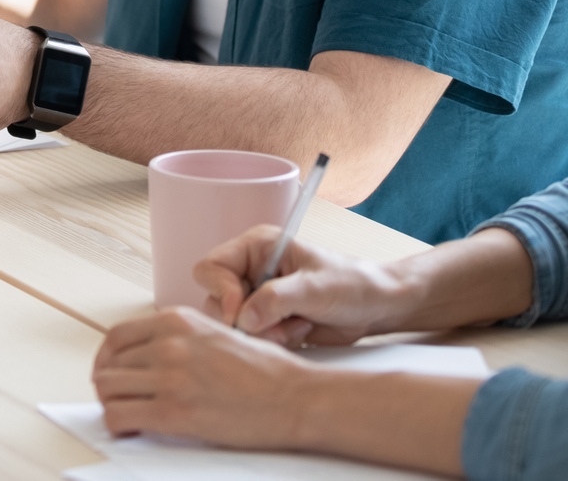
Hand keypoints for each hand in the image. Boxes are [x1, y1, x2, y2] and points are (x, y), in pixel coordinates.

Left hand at [92, 305, 320, 449]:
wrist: (297, 399)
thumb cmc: (267, 372)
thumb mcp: (216, 334)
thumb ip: (180, 339)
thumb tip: (147, 356)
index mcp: (177, 321)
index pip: (116, 337)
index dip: (107, 360)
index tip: (112, 374)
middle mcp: (168, 344)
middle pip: (109, 365)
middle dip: (112, 386)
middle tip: (124, 402)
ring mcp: (169, 377)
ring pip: (107, 389)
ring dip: (112, 405)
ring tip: (130, 417)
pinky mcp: (173, 411)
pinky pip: (119, 416)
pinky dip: (118, 425)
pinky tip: (132, 430)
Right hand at [196, 225, 415, 345]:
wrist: (379, 308)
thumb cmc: (353, 285)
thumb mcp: (314, 288)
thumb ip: (274, 300)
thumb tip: (242, 319)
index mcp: (255, 248)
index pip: (211, 268)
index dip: (221, 292)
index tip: (241, 314)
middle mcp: (250, 270)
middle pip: (217, 300)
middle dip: (248, 319)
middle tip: (281, 325)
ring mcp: (257, 296)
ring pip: (234, 323)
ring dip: (265, 333)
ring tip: (298, 326)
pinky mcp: (267, 319)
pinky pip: (253, 338)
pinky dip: (276, 341)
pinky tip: (300, 332)